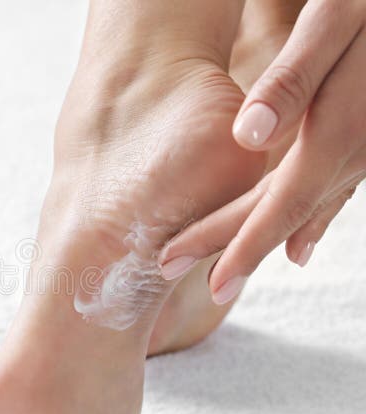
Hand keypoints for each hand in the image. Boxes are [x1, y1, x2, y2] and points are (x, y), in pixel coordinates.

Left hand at [158, 0, 365, 303]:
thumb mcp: (333, 23)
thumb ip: (293, 79)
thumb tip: (247, 138)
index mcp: (337, 130)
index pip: (277, 206)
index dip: (240, 247)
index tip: (208, 284)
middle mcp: (355, 150)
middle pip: (283, 215)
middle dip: (228, 249)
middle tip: (171, 269)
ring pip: (305, 208)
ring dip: (261, 239)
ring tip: (222, 267)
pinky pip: (331, 192)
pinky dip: (306, 221)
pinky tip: (299, 243)